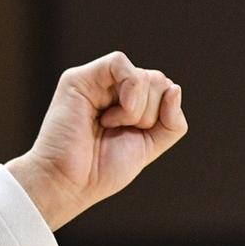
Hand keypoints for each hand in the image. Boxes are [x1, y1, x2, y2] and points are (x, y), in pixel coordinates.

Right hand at [6, 51, 186, 229]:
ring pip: (144, 76)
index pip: (164, 91)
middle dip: (150, 114)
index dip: (163, 114)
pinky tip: (114, 113)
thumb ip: (171, 122)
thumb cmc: (101, 170)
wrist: (69, 184)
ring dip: (137, 109)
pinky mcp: (80, 78)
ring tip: (109, 125)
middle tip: (119, 132)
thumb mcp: (149, 146)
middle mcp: (113, 89)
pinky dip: (129, 89)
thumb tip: (175, 89)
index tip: (139, 135)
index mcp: (129, 104)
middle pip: (157, 81)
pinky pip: (119, 62)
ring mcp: (96, 81)